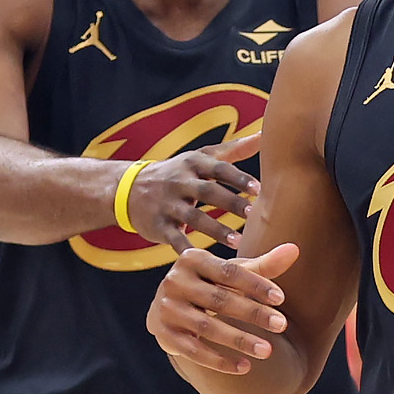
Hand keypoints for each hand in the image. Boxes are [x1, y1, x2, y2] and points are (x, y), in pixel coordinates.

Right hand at [125, 133, 259, 254]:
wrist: (129, 188)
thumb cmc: (178, 173)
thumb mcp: (201, 157)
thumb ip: (234, 149)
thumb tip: (264, 133)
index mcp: (193, 163)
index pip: (218, 168)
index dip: (237, 178)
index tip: (258, 189)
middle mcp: (180, 181)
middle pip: (207, 191)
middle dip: (230, 202)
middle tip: (253, 214)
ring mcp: (167, 203)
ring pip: (193, 217)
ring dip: (216, 229)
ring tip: (237, 241)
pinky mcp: (158, 225)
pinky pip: (174, 238)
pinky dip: (187, 248)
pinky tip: (204, 259)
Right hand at [147, 242, 298, 376]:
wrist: (168, 308)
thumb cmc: (210, 285)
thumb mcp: (232, 273)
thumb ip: (263, 265)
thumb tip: (295, 249)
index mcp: (192, 259)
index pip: (228, 272)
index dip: (255, 285)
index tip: (281, 298)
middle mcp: (174, 281)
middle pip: (220, 300)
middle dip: (253, 313)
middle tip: (282, 325)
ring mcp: (167, 309)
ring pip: (207, 328)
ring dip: (239, 340)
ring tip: (268, 351)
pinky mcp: (165, 335)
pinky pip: (194, 351)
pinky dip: (220, 361)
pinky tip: (245, 367)